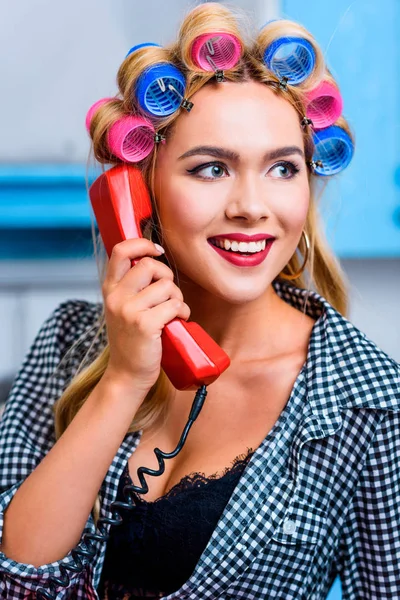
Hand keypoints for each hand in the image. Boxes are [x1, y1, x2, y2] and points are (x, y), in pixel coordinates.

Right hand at [101, 238, 190, 398]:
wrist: (126, 375)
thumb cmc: (131, 341)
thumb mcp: (122, 309)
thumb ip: (132, 286)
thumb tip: (154, 261)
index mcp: (110, 289)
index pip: (120, 251)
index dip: (142, 244)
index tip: (156, 252)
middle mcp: (116, 297)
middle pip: (149, 265)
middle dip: (167, 276)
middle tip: (169, 295)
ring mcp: (128, 310)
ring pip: (167, 286)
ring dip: (178, 299)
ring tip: (173, 314)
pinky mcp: (144, 324)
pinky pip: (175, 305)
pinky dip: (183, 313)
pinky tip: (177, 323)